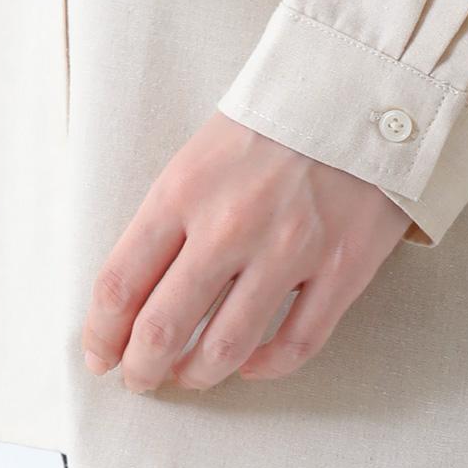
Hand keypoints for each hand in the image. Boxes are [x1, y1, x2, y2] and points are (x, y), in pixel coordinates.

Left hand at [80, 110, 412, 392]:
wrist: (367, 89)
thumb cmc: (280, 121)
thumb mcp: (204, 152)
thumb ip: (171, 215)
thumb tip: (139, 290)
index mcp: (184, 190)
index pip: (120, 284)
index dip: (100, 334)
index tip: (100, 353)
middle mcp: (230, 226)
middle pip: (162, 329)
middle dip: (142, 369)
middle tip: (141, 378)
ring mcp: (289, 250)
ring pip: (224, 349)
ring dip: (197, 375)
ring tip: (191, 374)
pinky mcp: (342, 267)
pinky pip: (296, 343)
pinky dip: (266, 366)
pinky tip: (252, 362)